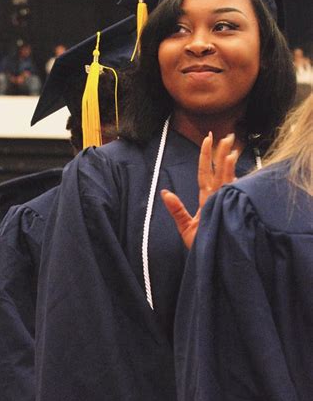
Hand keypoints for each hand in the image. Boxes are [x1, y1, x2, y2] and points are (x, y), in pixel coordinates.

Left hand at [161, 132, 237, 248]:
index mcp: (207, 199)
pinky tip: (235, 170)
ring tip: (232, 149)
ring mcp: (226, 205)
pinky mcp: (230, 213)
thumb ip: (176, 210)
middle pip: (219, 172)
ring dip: (228, 165)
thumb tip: (164, 192)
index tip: (208, 139)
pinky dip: (232, 182)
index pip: (205, 174)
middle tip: (227, 136)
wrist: (211, 265)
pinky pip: (232, 195)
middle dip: (222, 154)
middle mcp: (218, 199)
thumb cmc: (200, 247)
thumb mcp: (185, 227)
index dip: (206, 156)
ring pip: (228, 180)